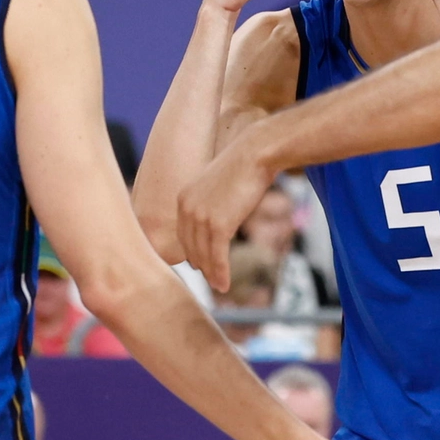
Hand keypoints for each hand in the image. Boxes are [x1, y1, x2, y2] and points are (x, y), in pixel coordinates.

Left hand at [175, 132, 274, 290]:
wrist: (255, 153)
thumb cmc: (244, 165)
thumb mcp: (220, 184)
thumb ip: (213, 202)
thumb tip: (219, 218)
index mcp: (184, 198)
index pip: (184, 234)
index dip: (193, 252)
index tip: (200, 264)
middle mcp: (187, 208)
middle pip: (191, 247)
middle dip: (201, 266)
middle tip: (211, 280)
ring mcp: (201, 217)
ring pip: (203, 255)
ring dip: (211, 274)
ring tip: (219, 287)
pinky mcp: (218, 224)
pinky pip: (217, 256)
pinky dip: (220, 273)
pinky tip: (224, 285)